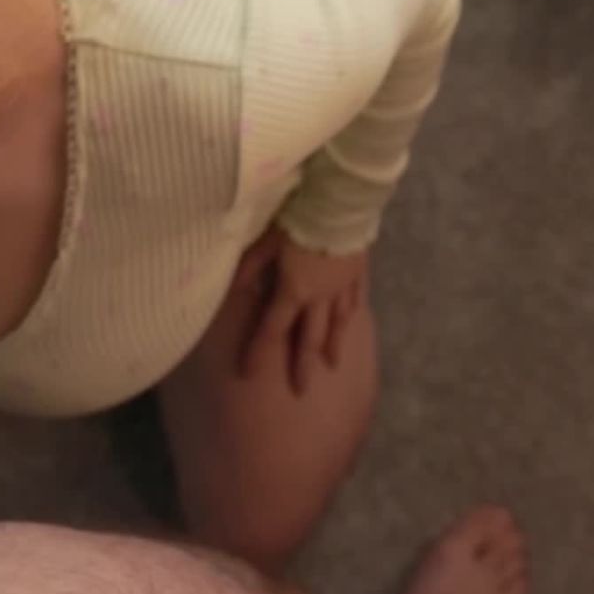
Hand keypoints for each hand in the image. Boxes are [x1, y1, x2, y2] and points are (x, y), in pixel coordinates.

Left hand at [233, 227, 368, 392]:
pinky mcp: (359, 272)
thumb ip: (250, 266)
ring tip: (331, 365)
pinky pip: (356, 298)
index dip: (258, 353)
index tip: (248, 376)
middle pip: (309, 337)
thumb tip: (234, 290)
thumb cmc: (300, 218)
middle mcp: (320, 297)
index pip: (271, 329)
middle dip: (302, 365)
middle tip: (300, 391)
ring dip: (331, 347)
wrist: (342, 202)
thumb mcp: (266, 240)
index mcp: (293, 291)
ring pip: (337, 323)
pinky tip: (350, 322)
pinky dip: (351, 314)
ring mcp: (343, 286)